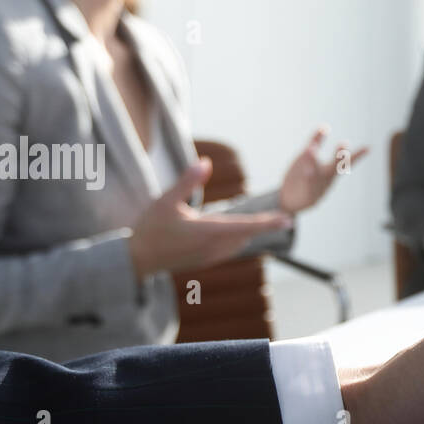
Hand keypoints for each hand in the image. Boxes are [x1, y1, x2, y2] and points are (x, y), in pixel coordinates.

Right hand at [129, 158, 290, 278]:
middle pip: (247, 235)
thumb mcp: (165, 201)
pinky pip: (230, 249)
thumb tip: (206, 162)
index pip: (245, 226)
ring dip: (252, 232)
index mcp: (207, 232)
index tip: (287, 219)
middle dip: (265, 225)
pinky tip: (241, 231)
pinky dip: (239, 238)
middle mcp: (213, 247)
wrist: (136, 260)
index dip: (268, 223)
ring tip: (269, 221)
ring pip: (240, 243)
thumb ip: (187, 181)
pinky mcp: (206, 260)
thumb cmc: (150, 229)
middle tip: (284, 216)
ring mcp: (211, 256)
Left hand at [277, 128, 367, 214]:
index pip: (344, 160)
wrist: (290, 200)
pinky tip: (306, 171)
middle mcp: (326, 178)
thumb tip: (324, 126)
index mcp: (329, 169)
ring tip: (310, 149)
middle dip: (339, 157)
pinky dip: (308, 178)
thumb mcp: (308, 157)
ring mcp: (318, 187)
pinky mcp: (308, 195)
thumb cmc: (301, 177)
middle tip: (344, 144)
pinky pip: (307, 185)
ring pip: (317, 175)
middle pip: (335, 167)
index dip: (357, 155)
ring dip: (314, 163)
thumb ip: (316, 141)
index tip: (368, 148)